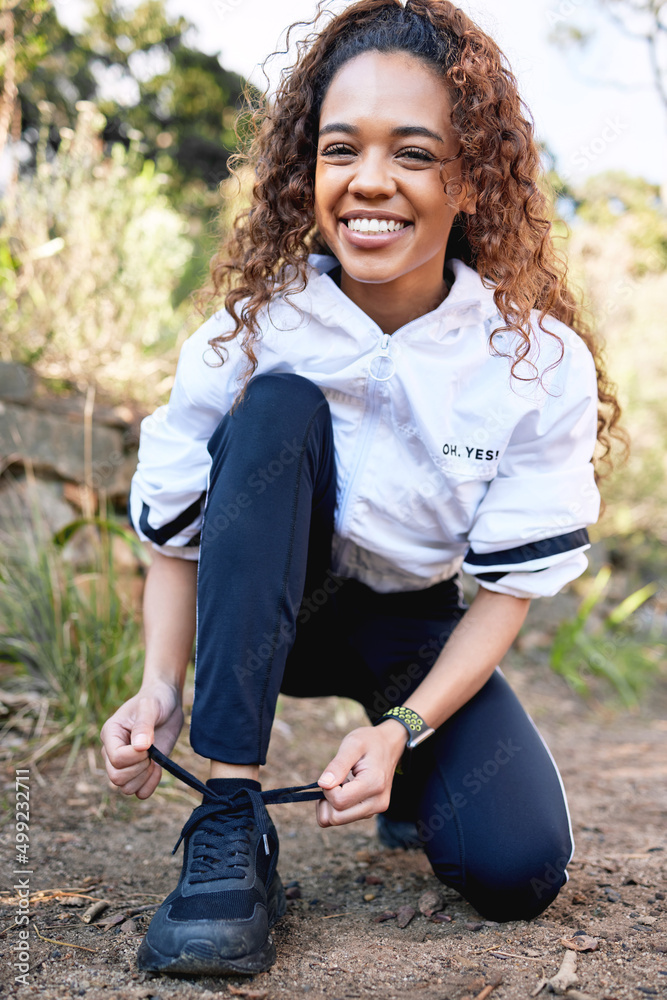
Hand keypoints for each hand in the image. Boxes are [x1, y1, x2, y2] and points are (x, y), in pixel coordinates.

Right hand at [100, 680, 183, 798]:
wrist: (168, 702)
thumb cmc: (156, 699)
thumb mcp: (150, 706)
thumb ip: (144, 725)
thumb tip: (139, 747)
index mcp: (110, 734)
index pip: (115, 759)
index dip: (134, 757)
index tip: (149, 743)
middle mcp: (113, 751)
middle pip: (116, 778)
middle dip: (139, 769)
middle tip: (151, 752)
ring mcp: (126, 763)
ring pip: (125, 788)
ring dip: (144, 778)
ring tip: (154, 760)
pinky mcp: (140, 770)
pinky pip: (139, 792)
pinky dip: (150, 785)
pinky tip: (158, 768)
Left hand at [315, 721, 407, 827]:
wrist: (389, 746)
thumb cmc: (370, 742)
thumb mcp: (353, 744)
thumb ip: (338, 765)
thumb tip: (323, 784)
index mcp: (374, 784)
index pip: (339, 801)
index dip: (327, 788)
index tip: (333, 773)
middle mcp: (377, 803)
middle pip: (337, 817)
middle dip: (326, 800)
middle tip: (332, 780)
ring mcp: (374, 810)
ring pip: (338, 821)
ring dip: (330, 804)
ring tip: (339, 783)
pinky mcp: (370, 812)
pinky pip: (343, 818)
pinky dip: (336, 807)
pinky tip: (344, 790)